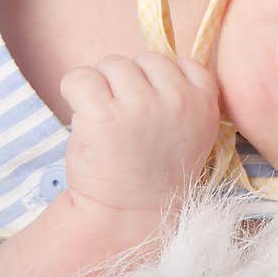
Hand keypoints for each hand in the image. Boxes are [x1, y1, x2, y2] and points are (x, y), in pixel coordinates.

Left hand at [59, 52, 219, 212]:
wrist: (129, 217)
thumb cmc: (155, 173)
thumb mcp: (191, 133)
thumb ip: (182, 97)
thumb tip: (148, 63)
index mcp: (204, 103)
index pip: (182, 63)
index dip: (160, 81)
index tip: (153, 110)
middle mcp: (176, 101)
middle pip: (142, 59)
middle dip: (129, 83)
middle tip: (126, 120)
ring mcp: (140, 107)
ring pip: (111, 64)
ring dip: (102, 88)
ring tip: (105, 121)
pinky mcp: (102, 115)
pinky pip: (80, 76)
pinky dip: (73, 91)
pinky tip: (82, 117)